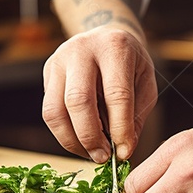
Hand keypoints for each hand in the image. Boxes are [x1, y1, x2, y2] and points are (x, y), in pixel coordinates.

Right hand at [42, 26, 156, 161]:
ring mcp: (59, 60)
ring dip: (72, 140)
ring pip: (54, 110)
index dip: (120, 128)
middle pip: (78, 101)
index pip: (116, 94)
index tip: (124, 152)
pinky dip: (65, 134)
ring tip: (91, 154)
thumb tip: (123, 149)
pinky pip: (49, 112)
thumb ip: (136, 116)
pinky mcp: (47, 72)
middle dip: (90, 136)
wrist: (106, 35)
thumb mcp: (145, 83)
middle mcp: (82, 49)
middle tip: (103, 157)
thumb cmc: (130, 63)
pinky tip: (81, 141)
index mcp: (114, 47)